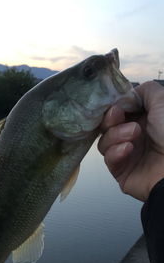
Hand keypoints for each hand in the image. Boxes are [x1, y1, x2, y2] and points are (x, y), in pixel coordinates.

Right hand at [98, 81, 163, 201]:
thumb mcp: (162, 101)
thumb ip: (146, 90)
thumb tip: (130, 93)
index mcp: (144, 120)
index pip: (118, 110)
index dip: (113, 106)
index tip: (116, 103)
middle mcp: (134, 136)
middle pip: (106, 125)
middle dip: (110, 118)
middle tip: (119, 116)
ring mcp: (126, 154)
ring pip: (104, 141)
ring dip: (116, 135)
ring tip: (134, 135)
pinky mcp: (121, 171)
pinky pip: (108, 159)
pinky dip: (116, 152)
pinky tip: (128, 150)